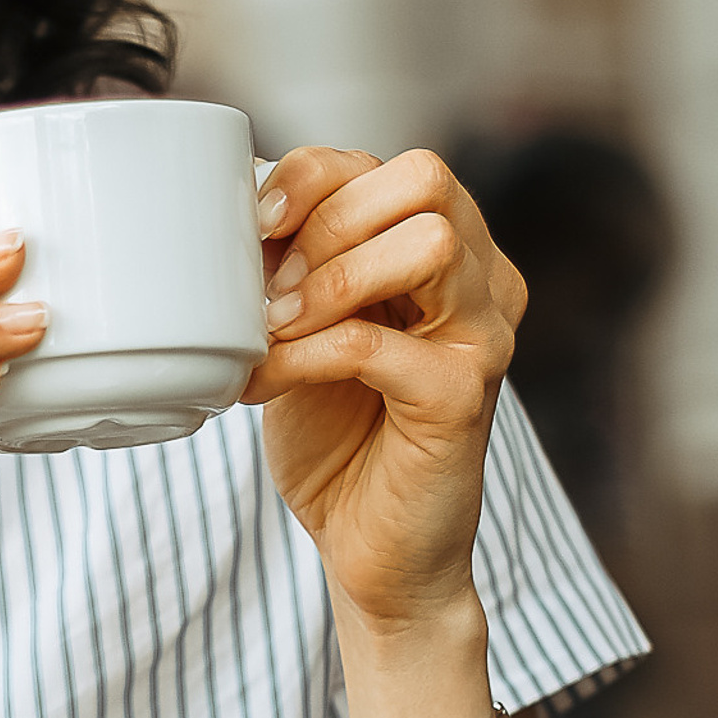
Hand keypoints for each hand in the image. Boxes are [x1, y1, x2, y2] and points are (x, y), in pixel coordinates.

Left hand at [246, 148, 525, 636]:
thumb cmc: (337, 435)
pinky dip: (304, 355)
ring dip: (329, 278)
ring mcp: (485, 337)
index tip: (253, 225)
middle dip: (328, 219)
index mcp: (453, 251)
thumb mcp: (304, 326)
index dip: (315, 178)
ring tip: (270, 329)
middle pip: (426, 178)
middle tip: (270, 286)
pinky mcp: (462, 396)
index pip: (393, 165)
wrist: (371, 552)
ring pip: (425, 244)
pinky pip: (377, 343)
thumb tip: (231, 198)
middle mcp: (486, 281)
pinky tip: (263, 383)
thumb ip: (293, 262)